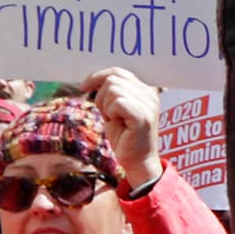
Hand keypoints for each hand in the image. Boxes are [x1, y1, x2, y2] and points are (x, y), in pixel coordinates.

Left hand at [82, 68, 163, 184]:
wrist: (137, 162)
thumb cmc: (125, 136)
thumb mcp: (115, 108)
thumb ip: (112, 91)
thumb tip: (94, 78)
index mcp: (146, 90)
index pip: (118, 71)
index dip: (97, 77)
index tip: (84, 87)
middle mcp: (150, 94)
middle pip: (113, 79)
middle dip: (101, 96)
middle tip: (107, 114)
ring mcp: (148, 105)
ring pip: (113, 90)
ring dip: (106, 106)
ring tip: (114, 120)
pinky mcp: (143, 116)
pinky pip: (118, 102)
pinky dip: (111, 112)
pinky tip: (117, 123)